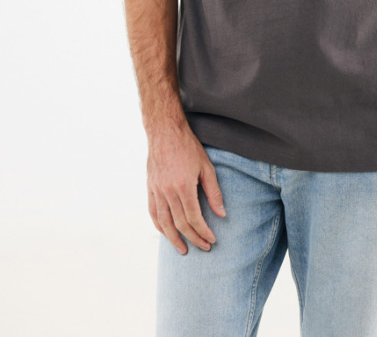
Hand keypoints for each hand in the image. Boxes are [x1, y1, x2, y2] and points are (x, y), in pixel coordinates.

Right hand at [146, 124, 226, 254]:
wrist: (165, 131)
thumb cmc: (188, 147)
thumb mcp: (206, 166)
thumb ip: (214, 191)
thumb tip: (222, 213)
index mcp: (183, 186)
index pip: (194, 218)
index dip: (203, 231)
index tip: (212, 239)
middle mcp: (168, 191)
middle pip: (180, 223)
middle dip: (193, 238)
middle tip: (204, 247)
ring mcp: (156, 190)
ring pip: (164, 222)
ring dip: (174, 239)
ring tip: (183, 249)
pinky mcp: (150, 187)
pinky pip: (153, 212)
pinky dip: (159, 226)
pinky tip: (166, 233)